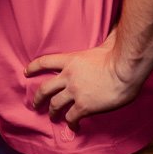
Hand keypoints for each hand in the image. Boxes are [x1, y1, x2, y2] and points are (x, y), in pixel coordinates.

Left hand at [25, 31, 139, 127]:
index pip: (44, 62)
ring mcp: (75, 92)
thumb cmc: (118, 55)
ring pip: (56, 105)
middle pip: (45, 89)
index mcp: (70, 60)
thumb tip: (114, 26)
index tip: (26, 72)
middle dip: (38, 98)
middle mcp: (68, 77)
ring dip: (53, 113)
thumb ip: (104, 38)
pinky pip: (72, 117)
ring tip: (53, 117)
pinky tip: (74, 127)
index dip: (33, 68)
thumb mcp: (105, 43)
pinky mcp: (84, 107)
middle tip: (35, 104)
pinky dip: (71, 123)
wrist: (125, 71)